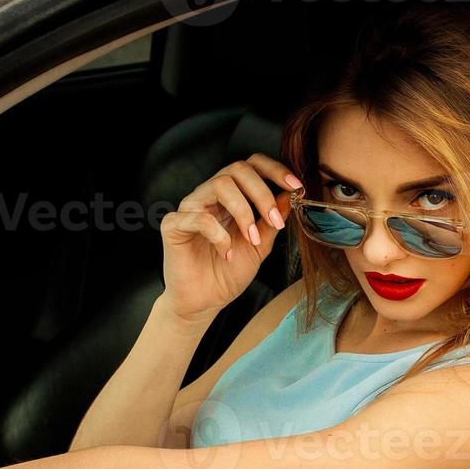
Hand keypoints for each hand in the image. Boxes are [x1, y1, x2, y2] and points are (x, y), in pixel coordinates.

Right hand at [160, 154, 301, 322]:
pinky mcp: (173, 225)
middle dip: (262, 192)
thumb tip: (291, 195)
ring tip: (251, 239)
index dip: (274, 170)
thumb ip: (272, 220)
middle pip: (237, 169)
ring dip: (243, 211)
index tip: (296, 186)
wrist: (205, 303)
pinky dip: (220, 236)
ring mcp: (190, 208)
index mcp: (230, 197)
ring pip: (219, 185)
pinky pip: (199, 218)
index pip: (250, 165)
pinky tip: (226, 254)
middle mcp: (208, 196)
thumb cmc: (228, 273)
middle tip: (274, 219)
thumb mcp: (260, 245)